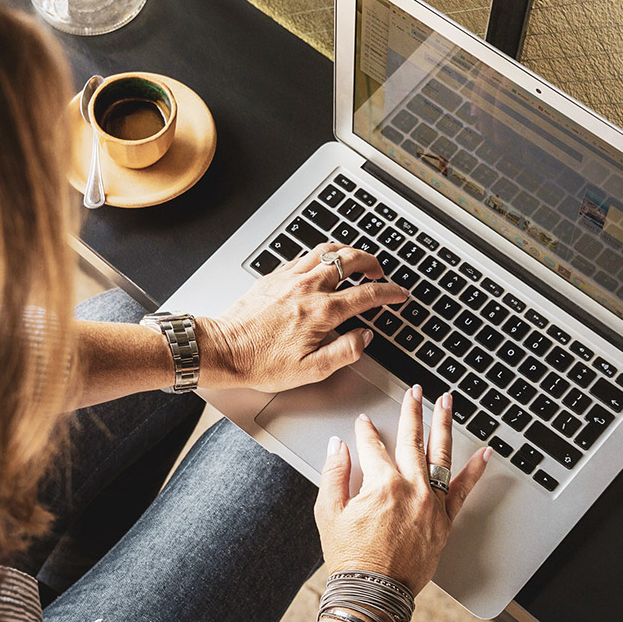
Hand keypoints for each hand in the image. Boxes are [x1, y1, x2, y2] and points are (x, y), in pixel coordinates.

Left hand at [196, 243, 407, 391]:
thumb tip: (364, 338)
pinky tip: (322, 265)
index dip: (389, 293)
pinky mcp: (273, 277)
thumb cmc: (260, 362)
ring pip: (326, 250)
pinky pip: (304, 256)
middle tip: (379, 273)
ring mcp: (289, 278)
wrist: (223, 350)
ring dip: (347, 252)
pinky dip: (320, 256)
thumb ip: (344, 352)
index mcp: (321, 312)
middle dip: (372, 262)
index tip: (399, 294)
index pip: (367, 295)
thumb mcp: (310, 370)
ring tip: (356, 261)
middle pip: (350, 260)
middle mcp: (307, 288)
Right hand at [314, 386, 490, 594]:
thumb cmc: (351, 557)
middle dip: (412, 412)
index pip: (372, 446)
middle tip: (415, 392)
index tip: (363, 423)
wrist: (374, 593)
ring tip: (447, 403)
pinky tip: (485, 453)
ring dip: (443, 425)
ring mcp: (431, 503)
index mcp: (382, 484)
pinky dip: (476, 470)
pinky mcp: (444, 521)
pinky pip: (463, 490)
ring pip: (440, 455)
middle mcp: (411, 488)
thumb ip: (334, 473)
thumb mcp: (329, 513)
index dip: (365, 432)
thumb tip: (338, 446)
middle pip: (411, 440)